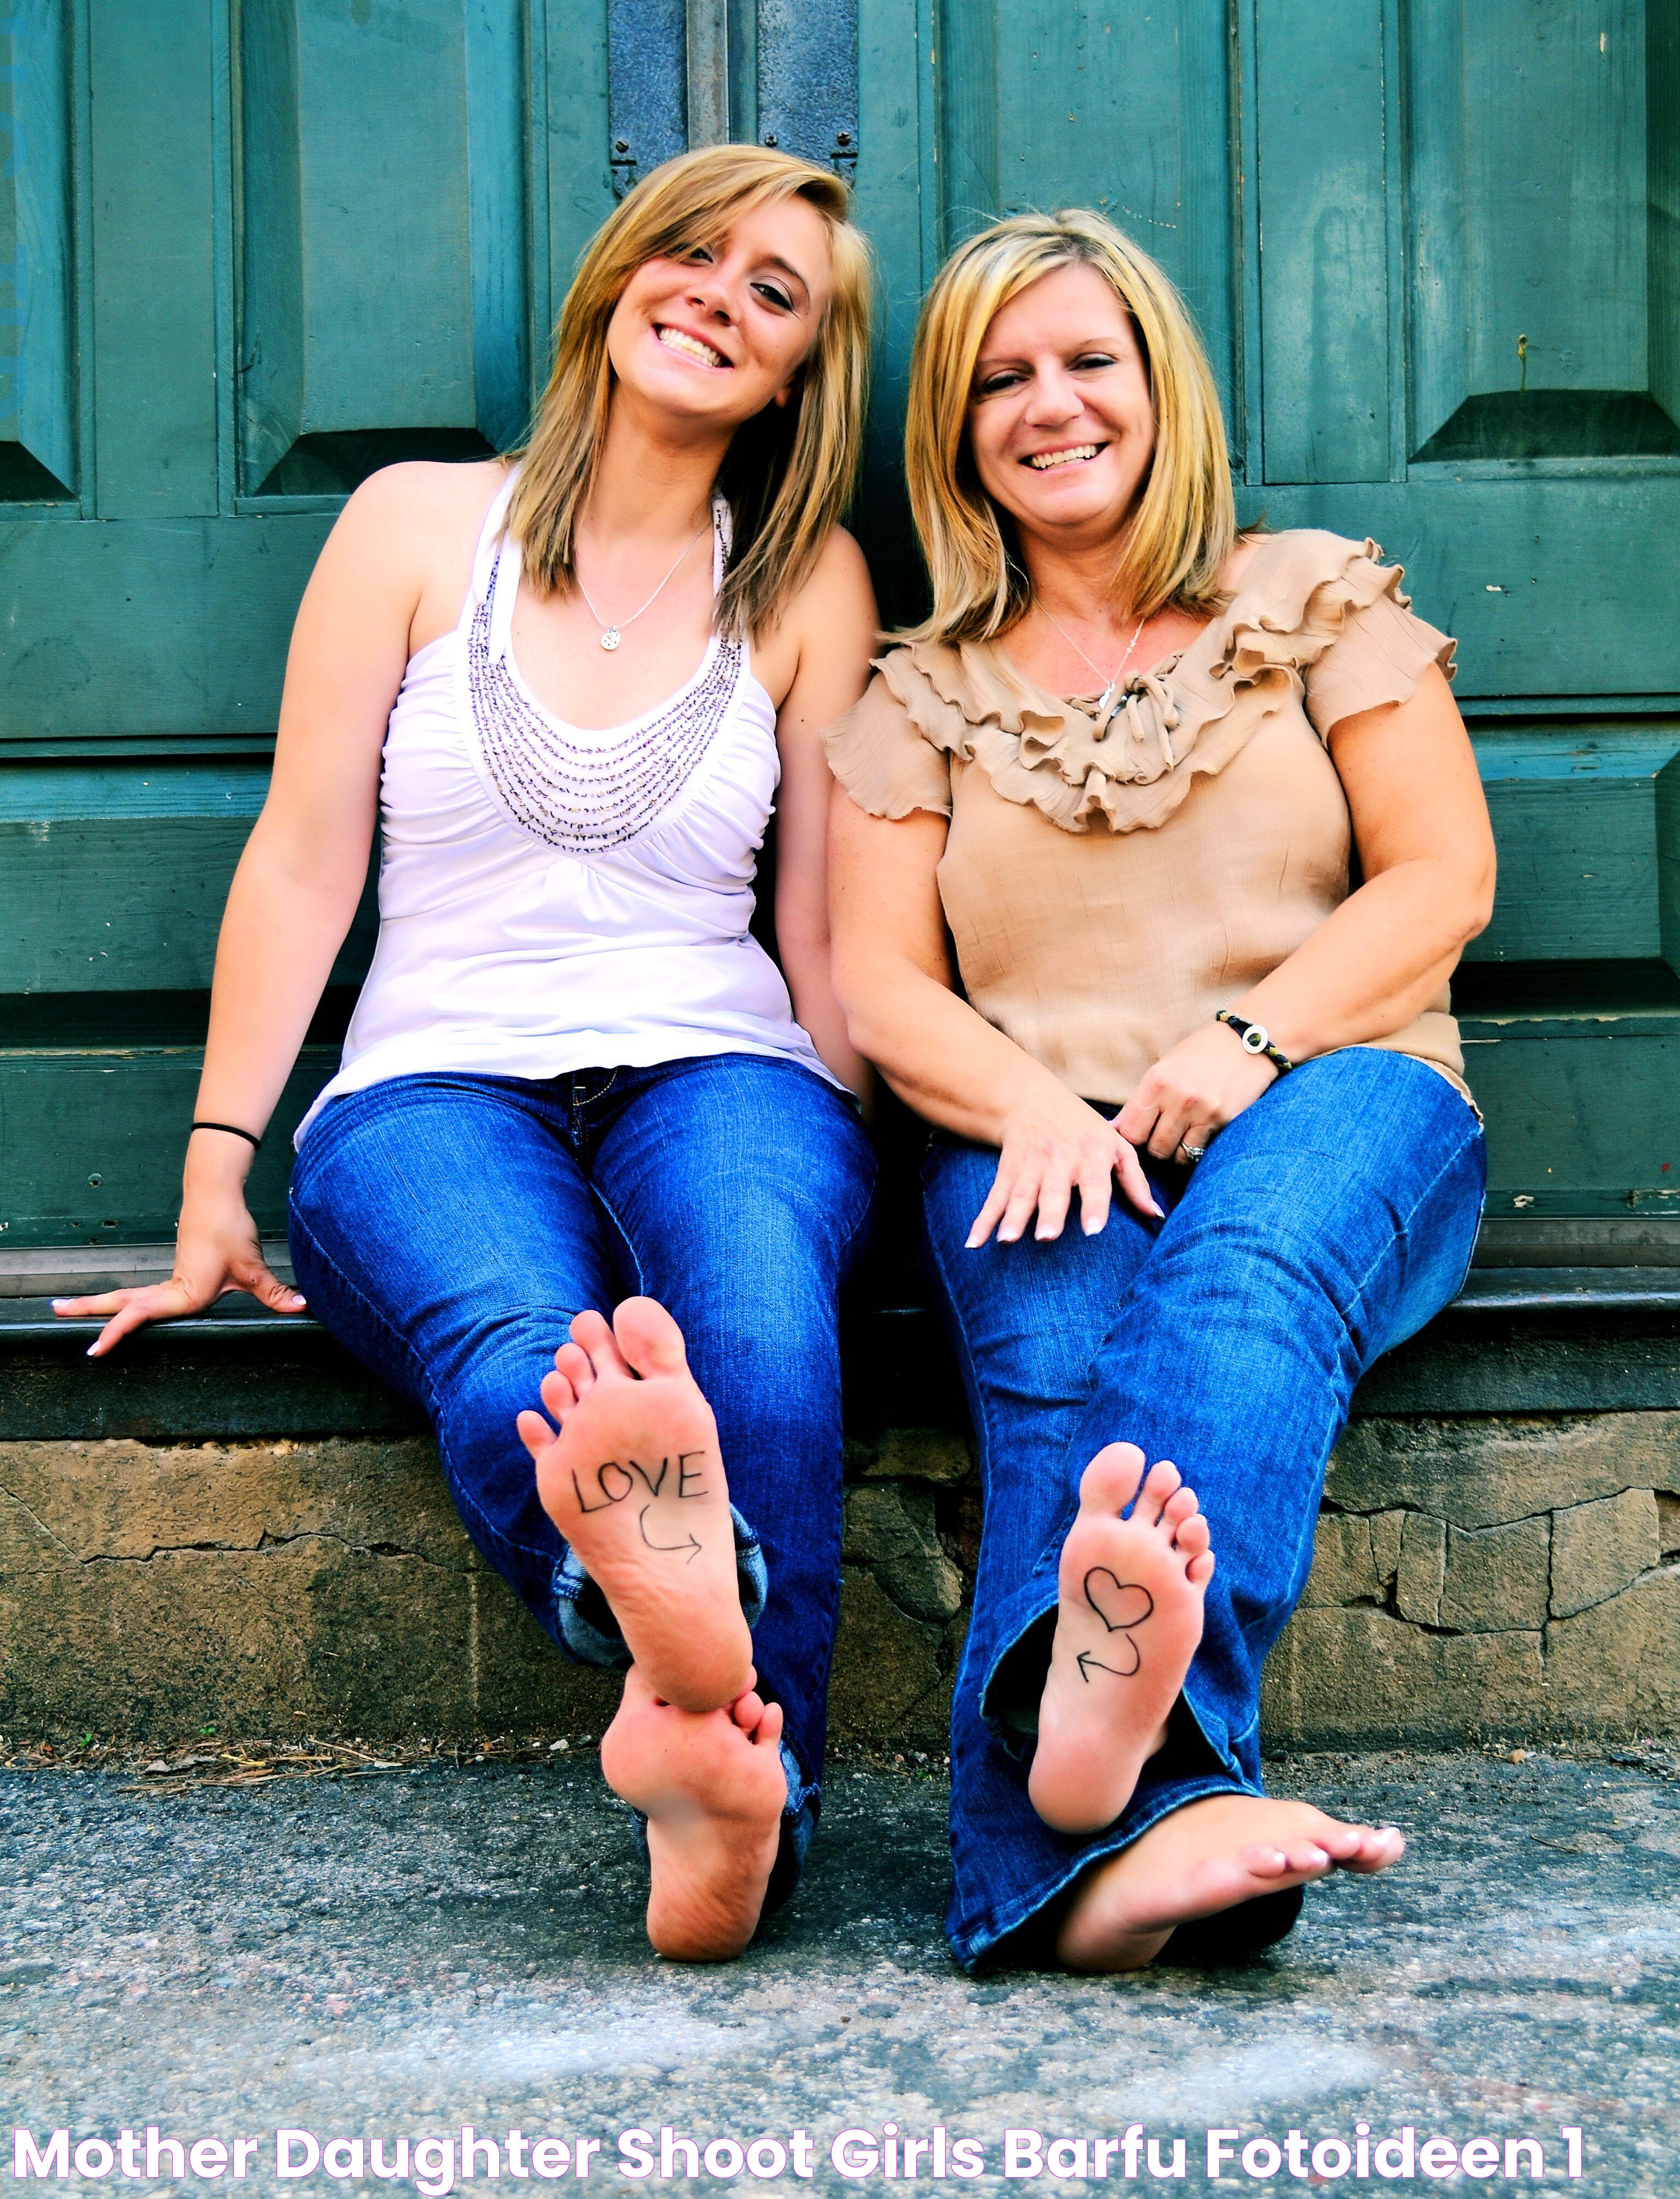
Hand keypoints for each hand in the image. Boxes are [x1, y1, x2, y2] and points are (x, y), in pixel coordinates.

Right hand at [52, 1170, 305, 1356]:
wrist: (216, 1194)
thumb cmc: (229, 1228)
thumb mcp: (252, 1265)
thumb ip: (274, 1292)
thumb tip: (301, 1307)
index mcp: (184, 1292)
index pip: (141, 1315)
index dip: (117, 1331)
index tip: (95, 1348)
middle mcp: (172, 1287)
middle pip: (123, 1302)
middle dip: (91, 1312)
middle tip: (55, 1313)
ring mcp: (172, 1277)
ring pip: (130, 1295)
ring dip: (103, 1305)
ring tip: (68, 1309)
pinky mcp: (178, 1270)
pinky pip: (145, 1291)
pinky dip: (126, 1301)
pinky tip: (121, 1308)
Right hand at [967, 1077, 1161, 1246]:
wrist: (1032, 1098)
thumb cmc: (1084, 1129)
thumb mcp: (1116, 1145)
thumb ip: (1135, 1182)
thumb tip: (1156, 1216)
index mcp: (1091, 1153)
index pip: (1094, 1182)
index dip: (1094, 1205)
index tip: (1093, 1231)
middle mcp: (1059, 1159)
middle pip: (1053, 1190)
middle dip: (1049, 1213)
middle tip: (1046, 1238)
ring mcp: (1030, 1165)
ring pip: (1021, 1194)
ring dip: (1013, 1218)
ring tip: (1007, 1241)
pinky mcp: (1007, 1171)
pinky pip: (994, 1198)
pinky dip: (982, 1221)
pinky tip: (974, 1243)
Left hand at [1115, 1021, 1278, 1162]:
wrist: (1247, 1040)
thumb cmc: (1201, 1053)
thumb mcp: (1164, 1068)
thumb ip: (1141, 1100)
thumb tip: (1116, 1129)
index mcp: (1156, 1082)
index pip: (1130, 1130)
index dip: (1132, 1139)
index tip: (1139, 1137)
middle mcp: (1177, 1098)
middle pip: (1153, 1148)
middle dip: (1155, 1148)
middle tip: (1162, 1138)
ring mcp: (1202, 1111)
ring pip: (1178, 1155)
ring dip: (1176, 1152)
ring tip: (1181, 1137)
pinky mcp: (1224, 1120)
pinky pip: (1201, 1151)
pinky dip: (1196, 1150)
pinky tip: (1198, 1136)